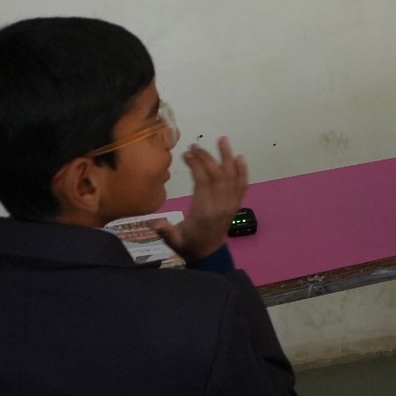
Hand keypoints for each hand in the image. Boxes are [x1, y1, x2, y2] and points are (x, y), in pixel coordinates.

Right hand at [152, 137, 249, 263]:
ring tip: (223, 139)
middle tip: (195, 146)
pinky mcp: (236, 204)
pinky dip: (243, 171)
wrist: (209, 255)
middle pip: (217, 175)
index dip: (196, 166)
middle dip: (207, 158)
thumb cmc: (188, 244)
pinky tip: (240, 158)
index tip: (187, 154)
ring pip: (232, 177)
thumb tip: (153, 222)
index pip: (203, 182)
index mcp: (204, 211)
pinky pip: (242, 185)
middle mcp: (221, 205)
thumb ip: (165, 231)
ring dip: (228, 157)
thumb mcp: (174, 240)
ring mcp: (231, 204)